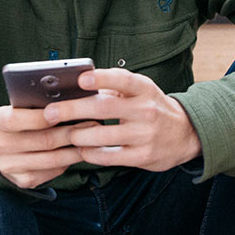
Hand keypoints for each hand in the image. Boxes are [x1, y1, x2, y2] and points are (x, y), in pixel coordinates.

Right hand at [0, 105, 87, 188]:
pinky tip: (81, 151)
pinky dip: (69, 161)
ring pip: (52, 159)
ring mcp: (10, 166)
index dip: (45, 116)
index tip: (68, 109)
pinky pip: (53, 171)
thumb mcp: (21, 108)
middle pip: (43, 140)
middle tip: (94, 124)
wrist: (3, 147)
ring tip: (92, 138)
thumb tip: (70, 99)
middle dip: (71, 132)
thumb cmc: (21, 120)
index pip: (18, 119)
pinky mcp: (23, 181)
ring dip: (76, 149)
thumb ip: (38, 104)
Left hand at [42, 68, 202, 170]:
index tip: (80, 79)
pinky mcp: (143, 157)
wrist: (185, 134)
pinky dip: (90, 153)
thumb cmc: (152, 108)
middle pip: (104, 109)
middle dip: (73, 110)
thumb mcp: (140, 91)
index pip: (123, 80)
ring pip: (102, 136)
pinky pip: (108, 156)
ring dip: (78, 135)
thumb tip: (77, 85)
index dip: (101, 78)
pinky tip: (81, 149)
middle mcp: (146, 110)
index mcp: (144, 89)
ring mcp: (145, 135)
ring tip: (65, 134)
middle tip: (49, 113)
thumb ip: (113, 87)